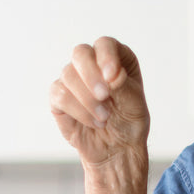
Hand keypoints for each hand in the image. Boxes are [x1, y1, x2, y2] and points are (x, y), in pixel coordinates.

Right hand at [49, 36, 148, 168]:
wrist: (116, 148)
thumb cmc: (129, 122)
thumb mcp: (134, 104)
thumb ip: (124, 87)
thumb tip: (111, 75)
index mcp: (116, 58)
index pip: (105, 44)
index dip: (106, 57)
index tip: (112, 77)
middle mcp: (93, 63)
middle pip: (80, 53)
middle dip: (91, 75)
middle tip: (104, 96)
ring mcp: (73, 79)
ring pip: (68, 75)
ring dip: (87, 99)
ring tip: (104, 118)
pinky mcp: (59, 96)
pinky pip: (59, 95)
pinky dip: (78, 111)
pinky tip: (93, 122)